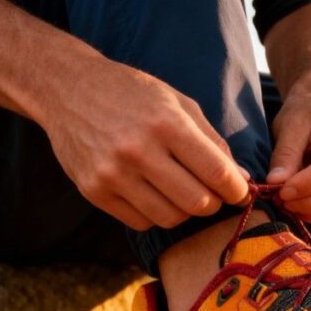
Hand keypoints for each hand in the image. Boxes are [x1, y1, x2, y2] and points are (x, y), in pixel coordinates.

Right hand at [42, 58, 248, 230]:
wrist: (67, 88)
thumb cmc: (133, 94)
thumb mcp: (179, 103)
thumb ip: (213, 142)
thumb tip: (243, 180)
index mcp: (166, 123)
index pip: (216, 173)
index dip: (236, 190)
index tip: (240, 192)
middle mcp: (138, 150)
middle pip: (196, 203)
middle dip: (213, 203)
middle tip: (211, 194)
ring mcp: (112, 174)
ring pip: (170, 218)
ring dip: (184, 211)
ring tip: (181, 191)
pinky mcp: (93, 191)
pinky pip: (141, 222)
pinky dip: (155, 214)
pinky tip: (152, 193)